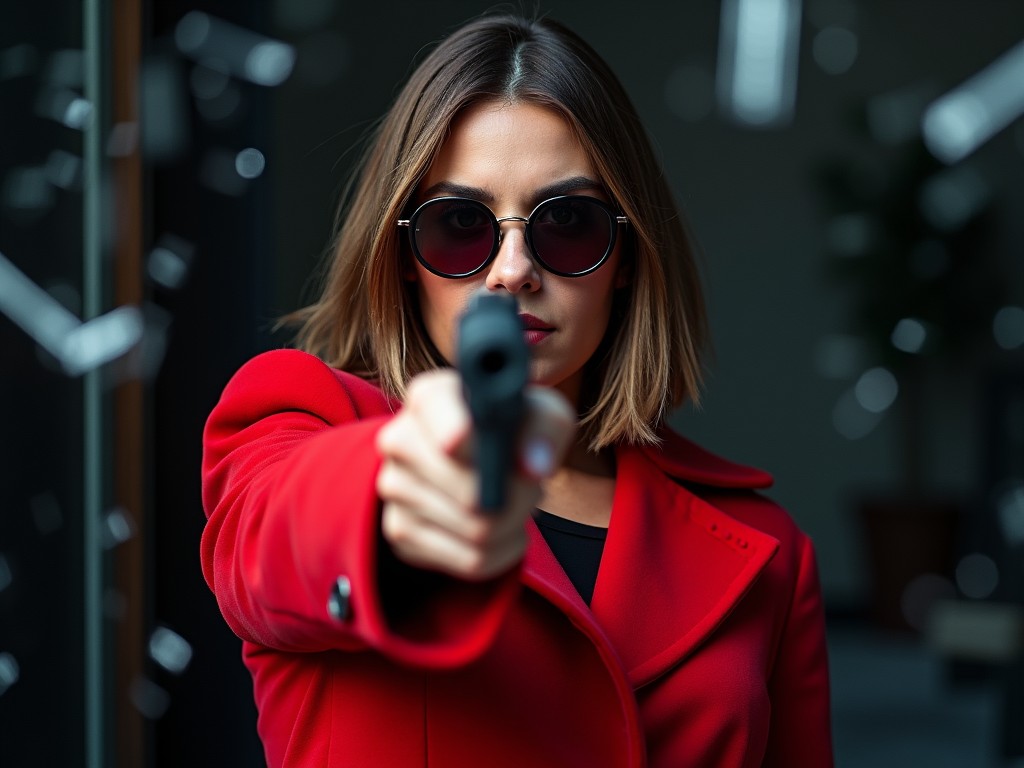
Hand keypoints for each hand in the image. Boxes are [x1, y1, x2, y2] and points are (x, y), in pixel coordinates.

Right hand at [375, 368, 574, 580]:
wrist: (488, 460)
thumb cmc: (514, 430)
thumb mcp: (542, 415)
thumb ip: (544, 430)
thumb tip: (531, 467)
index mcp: (429, 398)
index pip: (450, 430)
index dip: (479, 449)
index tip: (500, 454)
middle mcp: (399, 438)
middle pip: (472, 495)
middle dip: (516, 497)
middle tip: (528, 484)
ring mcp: (393, 488)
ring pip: (476, 530)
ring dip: (512, 522)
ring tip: (512, 499)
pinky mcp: (399, 532)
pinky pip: (470, 560)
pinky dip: (502, 550)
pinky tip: (501, 528)